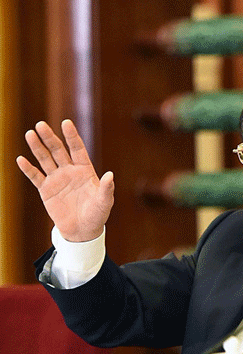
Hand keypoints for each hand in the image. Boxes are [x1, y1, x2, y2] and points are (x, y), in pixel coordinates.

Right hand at [17, 119, 113, 241]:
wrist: (83, 231)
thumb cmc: (97, 215)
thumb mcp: (104, 202)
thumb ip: (106, 189)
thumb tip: (110, 175)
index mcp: (85, 169)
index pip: (77, 148)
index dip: (72, 136)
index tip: (66, 123)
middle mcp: (69, 170)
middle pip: (58, 150)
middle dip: (50, 138)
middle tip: (41, 125)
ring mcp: (57, 179)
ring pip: (45, 159)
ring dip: (37, 147)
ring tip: (30, 134)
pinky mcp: (46, 190)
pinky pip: (36, 177)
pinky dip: (28, 169)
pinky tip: (21, 160)